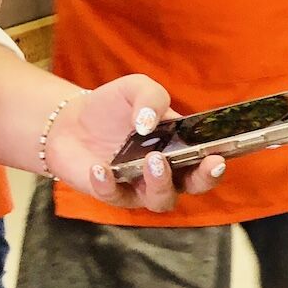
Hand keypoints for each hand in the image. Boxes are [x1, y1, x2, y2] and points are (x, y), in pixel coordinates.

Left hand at [43, 75, 223, 212]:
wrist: (69, 122)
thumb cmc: (112, 106)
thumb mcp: (136, 88)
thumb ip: (151, 97)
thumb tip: (148, 123)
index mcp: (182, 147)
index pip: (208, 160)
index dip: (217, 164)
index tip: (218, 157)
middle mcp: (169, 172)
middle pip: (195, 187)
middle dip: (203, 179)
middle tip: (204, 164)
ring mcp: (142, 186)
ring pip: (162, 200)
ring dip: (161, 183)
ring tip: (151, 160)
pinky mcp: (113, 195)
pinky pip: (116, 197)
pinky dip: (109, 185)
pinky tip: (100, 168)